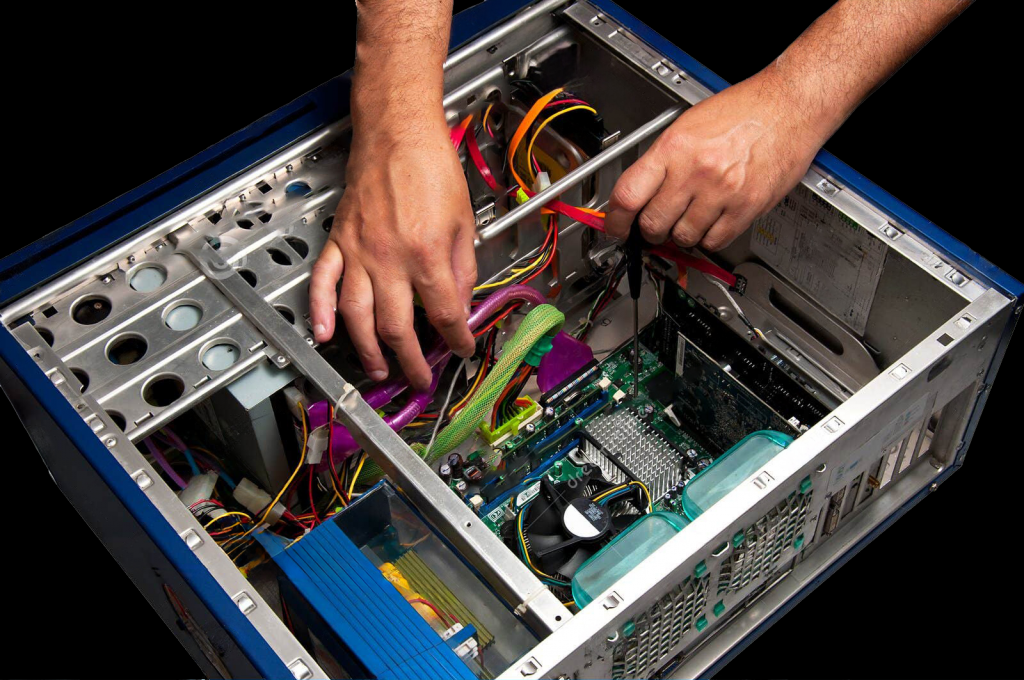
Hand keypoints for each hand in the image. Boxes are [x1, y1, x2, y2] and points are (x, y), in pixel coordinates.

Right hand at [309, 118, 476, 390]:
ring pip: (358, 315)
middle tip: (418, 379)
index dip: (456, 338)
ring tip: (377, 371)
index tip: (461, 348)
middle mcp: (390, 258)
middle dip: (410, 360)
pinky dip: (321, 311)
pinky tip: (325, 333)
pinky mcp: (339, 241)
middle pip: (398, 326)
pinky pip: (324, 283)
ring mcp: (359, 252)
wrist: (397, 132)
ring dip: (367, 350)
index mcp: (428, 253)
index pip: (445, 312)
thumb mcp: (464, 221)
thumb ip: (463, 269)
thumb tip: (462, 304)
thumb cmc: (431, 167)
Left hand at [604, 68, 824, 249]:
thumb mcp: (688, 125)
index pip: (629, 195)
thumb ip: (662, 162)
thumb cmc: (744, 110)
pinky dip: (708, 238)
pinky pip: (714, 241)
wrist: (790, 105)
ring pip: (683, 237)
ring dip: (681, 235)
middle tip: (655, 225)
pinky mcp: (747, 208)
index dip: (615, 220)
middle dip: (650, 230)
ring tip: (689, 218)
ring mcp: (721, 192)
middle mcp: (695, 171)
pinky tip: (711, 222)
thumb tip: (638, 194)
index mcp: (674, 147)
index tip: (614, 228)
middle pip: (653, 223)